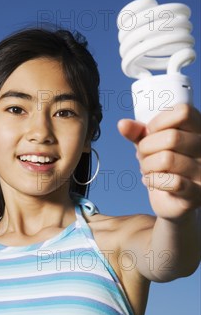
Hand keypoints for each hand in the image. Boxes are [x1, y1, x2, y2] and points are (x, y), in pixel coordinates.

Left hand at [117, 104, 200, 219]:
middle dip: (146, 147)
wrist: (172, 202)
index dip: (158, 122)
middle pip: (172, 137)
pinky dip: (153, 181)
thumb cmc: (163, 167)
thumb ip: (138, 133)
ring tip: (147, 169)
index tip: (149, 132)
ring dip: (147, 165)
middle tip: (142, 155)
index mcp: (198, 129)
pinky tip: (149, 181)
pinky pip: (172, 182)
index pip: (183, 112)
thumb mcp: (150, 145)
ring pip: (167, 159)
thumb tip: (122, 124)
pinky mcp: (197, 193)